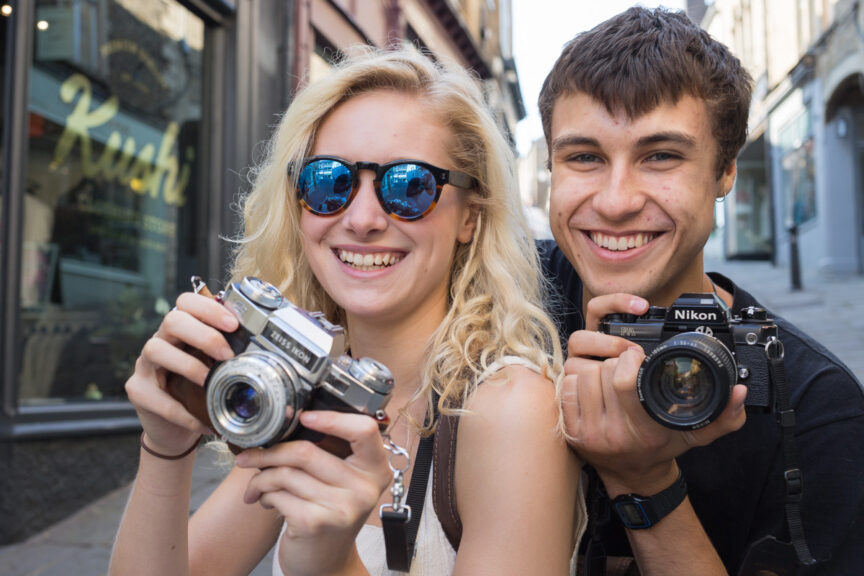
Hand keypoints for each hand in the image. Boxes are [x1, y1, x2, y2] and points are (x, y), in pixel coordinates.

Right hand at [125, 292, 238, 454]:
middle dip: (204, 334)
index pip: (186, 302)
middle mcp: (160, 341)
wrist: (175, 428)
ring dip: (188, 365)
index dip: (209, 308)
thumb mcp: (215, 368)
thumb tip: (265, 346)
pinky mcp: (137, 390)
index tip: (233, 324)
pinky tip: (200, 422)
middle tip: (227, 354)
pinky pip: (155, 396)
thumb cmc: (199, 391)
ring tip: (209, 382)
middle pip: (172, 320)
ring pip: (155, 350)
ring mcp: (145, 365)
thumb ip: (230, 353)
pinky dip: (180, 411)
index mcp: (181, 330)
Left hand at [236, 410, 390, 575]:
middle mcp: (364, 488)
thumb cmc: (330, 514)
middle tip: (250, 456)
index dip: (333, 419)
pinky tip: (266, 500)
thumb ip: (331, 454)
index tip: (305, 417)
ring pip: (285, 473)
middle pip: (307, 451)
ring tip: (258, 485)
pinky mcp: (316, 522)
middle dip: (270, 452)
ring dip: (261, 478)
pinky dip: (263, 494)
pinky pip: (277, 494)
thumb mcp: (343, 482)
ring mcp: (342, 507)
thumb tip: (285, 422)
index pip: (365, 430)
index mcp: (376, 469)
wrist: (327, 563)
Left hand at [562, 293, 746, 495]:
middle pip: (600, 372)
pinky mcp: (570, 431)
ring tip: (610, 376)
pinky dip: (577, 382)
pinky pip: (565, 389)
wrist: (634, 477)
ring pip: (580, 375)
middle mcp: (612, 434)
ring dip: (594, 369)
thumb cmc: (663, 447)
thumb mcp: (696, 433)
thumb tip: (738, 392)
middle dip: (613, 362)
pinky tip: (593, 388)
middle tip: (625, 366)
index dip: (629, 358)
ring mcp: (587, 433)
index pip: (623, 381)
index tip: (638, 355)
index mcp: (642, 430)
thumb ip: (724, 416)